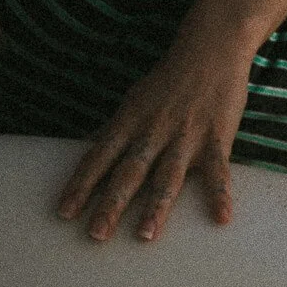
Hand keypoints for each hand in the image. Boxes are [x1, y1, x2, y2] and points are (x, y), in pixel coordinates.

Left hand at [57, 40, 253, 242]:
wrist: (210, 49)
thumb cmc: (170, 80)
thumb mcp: (134, 101)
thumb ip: (116, 129)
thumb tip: (91, 147)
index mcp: (130, 122)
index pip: (98, 157)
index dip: (81, 186)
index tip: (65, 212)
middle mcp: (153, 131)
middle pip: (128, 173)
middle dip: (111, 205)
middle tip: (96, 234)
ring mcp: (185, 136)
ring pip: (167, 177)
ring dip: (156, 208)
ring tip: (146, 236)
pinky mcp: (216, 137)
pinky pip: (218, 171)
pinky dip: (220, 194)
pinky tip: (221, 217)